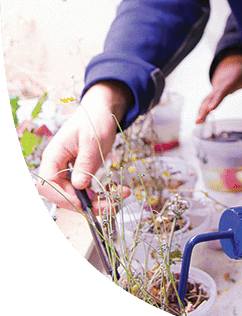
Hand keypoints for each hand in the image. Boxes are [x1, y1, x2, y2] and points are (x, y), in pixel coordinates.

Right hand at [36, 81, 131, 213]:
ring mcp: (68, 172)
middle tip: (110, 204)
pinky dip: (102, 194)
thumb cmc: (95, 119)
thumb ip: (85, 162)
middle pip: (62, 195)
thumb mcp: (93, 140)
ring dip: (98, 201)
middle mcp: (57, 167)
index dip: (63, 196)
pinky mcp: (80, 174)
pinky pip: (87, 190)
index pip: (48, 183)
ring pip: (77, 196)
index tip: (84, 202)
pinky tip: (117, 190)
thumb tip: (79, 185)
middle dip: (86, 203)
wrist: (103, 111)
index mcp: (53, 156)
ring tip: (120, 196)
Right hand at [196, 53, 241, 122]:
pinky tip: (198, 121)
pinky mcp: (213, 94)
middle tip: (200, 118)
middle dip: (206, 107)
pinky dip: (202, 110)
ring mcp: (215, 89)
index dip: (217, 98)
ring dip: (201, 111)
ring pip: (206, 100)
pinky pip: (206, 102)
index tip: (211, 108)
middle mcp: (220, 84)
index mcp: (230, 79)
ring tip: (197, 122)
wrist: (230, 62)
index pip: (223, 89)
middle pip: (212, 97)